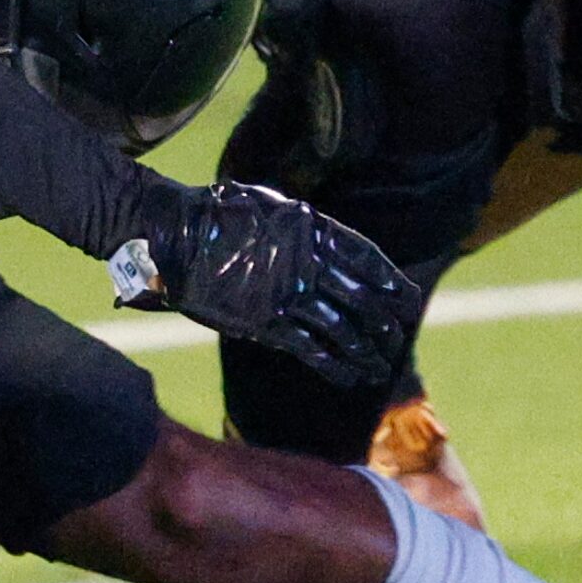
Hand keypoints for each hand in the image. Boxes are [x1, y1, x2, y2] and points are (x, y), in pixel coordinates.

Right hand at [108, 180, 418, 388]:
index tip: (407, 302)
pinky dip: (335, 366)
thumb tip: (326, 249)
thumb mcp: (271, 205)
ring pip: (344, 330)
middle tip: (395, 340)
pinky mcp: (266, 323)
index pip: (369, 261)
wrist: (175, 234)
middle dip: (384, 325)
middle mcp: (309, 264)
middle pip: (364, 300)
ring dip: (366, 353)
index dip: (392, 284)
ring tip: (378, 368)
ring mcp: (289, 296)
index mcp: (315, 231)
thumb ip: (303, 229)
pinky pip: (312, 350)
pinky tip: (349, 377)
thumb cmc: (217, 214)